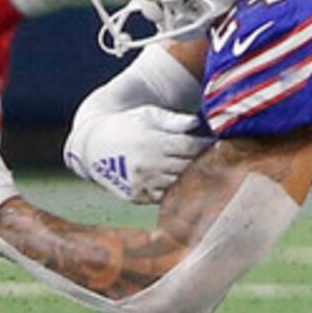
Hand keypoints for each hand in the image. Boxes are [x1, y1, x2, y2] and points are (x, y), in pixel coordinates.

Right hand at [65, 104, 210, 204]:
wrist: (93, 146)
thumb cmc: (127, 125)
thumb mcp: (148, 115)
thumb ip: (174, 120)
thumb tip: (196, 122)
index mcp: (155, 142)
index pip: (191, 147)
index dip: (206, 146)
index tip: (218, 144)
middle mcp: (149, 164)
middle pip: (187, 167)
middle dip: (201, 162)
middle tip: (214, 159)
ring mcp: (142, 182)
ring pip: (177, 184)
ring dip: (189, 178)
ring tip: (200, 172)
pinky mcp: (135, 196)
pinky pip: (162, 197)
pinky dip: (171, 191)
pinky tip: (179, 183)